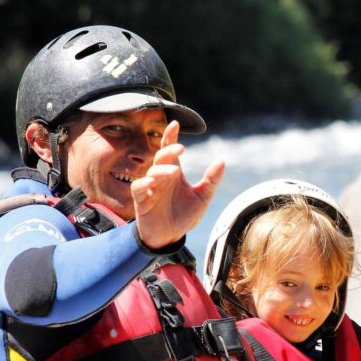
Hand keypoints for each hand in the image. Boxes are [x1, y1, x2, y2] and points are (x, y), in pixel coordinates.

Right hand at [131, 121, 225, 248]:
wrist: (171, 237)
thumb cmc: (183, 215)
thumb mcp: (202, 197)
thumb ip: (211, 180)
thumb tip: (222, 160)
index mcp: (173, 173)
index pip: (170, 150)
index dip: (170, 136)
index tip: (175, 123)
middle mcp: (161, 178)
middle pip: (161, 158)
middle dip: (168, 151)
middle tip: (181, 149)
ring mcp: (150, 189)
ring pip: (151, 172)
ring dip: (161, 170)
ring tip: (175, 171)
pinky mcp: (142, 202)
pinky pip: (138, 189)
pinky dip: (143, 184)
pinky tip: (151, 183)